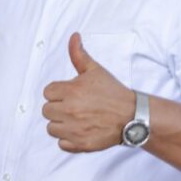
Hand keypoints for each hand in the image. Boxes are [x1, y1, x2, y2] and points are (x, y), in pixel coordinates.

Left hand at [41, 33, 134, 152]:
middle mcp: (70, 110)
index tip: (71, 94)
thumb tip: (74, 36)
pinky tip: (79, 131)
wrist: (133, 116)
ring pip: (51, 128)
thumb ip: (79, 54)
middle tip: (74, 107)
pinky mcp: (81, 144)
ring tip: (76, 119)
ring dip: (60, 124)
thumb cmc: (113, 92)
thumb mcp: (95, 70)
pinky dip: (68, 140)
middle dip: (58, 108)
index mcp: (71, 91)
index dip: (58, 92)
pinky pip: (61, 144)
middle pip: (46, 110)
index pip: (47, 92)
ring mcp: (75, 129)